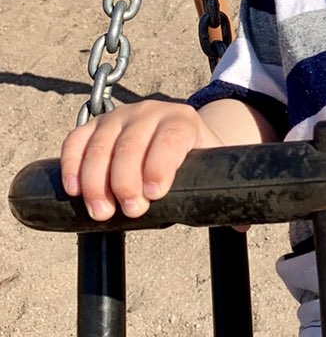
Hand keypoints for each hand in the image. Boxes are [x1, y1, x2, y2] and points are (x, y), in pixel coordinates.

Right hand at [60, 101, 226, 222]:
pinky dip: (72, 164)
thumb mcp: (213, 168)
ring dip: (95, 180)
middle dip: (126, 180)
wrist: (178, 131)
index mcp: (183, 121)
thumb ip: (228, 194)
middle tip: (129, 211)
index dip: (161, 164)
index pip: (171, 138)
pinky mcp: (96, 125)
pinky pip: (77, 140)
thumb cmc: (196, 157)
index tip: (155, 194)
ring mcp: (120, 116)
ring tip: (100, 212)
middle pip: (132, 143)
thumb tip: (242, 224)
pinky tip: (73, 191)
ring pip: (101, 144)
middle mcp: (151, 112)